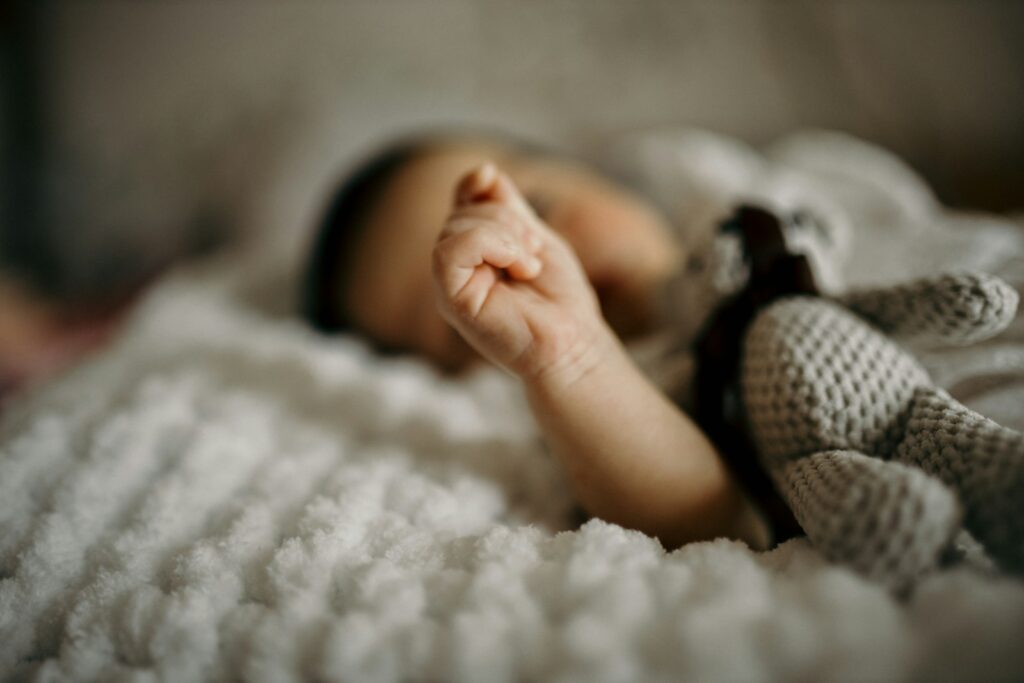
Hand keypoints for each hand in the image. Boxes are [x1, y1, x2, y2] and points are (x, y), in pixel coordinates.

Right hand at [432, 163, 612, 380]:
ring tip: (529, 263)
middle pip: (462, 214)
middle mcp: (456, 269)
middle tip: (534, 252)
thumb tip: (482, 171)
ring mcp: (450, 287)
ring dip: (504, 233)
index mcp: (473, 253)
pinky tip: (519, 266)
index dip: (473, 184)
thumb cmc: (558, 299)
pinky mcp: (452, 302)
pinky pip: (450, 252)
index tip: (490, 178)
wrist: (573, 342)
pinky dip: (489, 245)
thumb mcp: (533, 238)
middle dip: (507, 219)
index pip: (460, 203)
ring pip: (455, 229)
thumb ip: (507, 209)